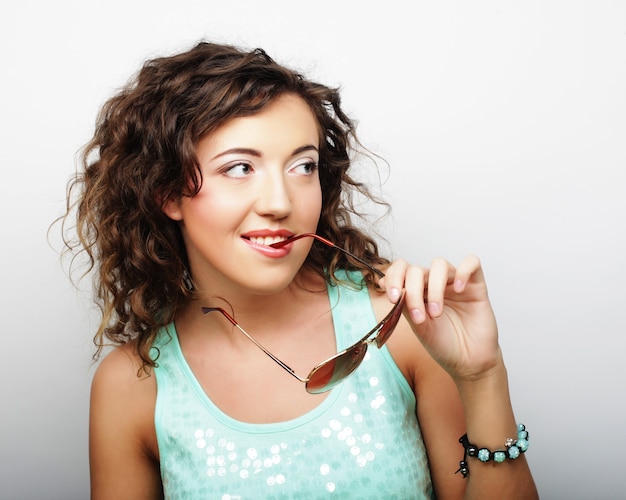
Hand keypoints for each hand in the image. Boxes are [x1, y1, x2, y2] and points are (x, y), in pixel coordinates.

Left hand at [379, 256, 500, 380]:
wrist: (468, 362)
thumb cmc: (443, 344)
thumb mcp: (418, 326)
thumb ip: (405, 304)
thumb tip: (387, 285)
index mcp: (417, 291)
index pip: (401, 270)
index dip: (393, 277)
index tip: (392, 297)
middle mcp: (434, 283)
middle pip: (417, 269)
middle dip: (413, 290)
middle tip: (418, 315)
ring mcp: (454, 282)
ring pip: (440, 264)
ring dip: (434, 288)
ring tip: (436, 313)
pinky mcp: (476, 285)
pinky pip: (472, 263)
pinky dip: (462, 272)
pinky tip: (459, 290)